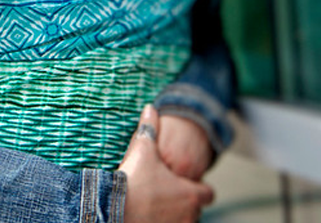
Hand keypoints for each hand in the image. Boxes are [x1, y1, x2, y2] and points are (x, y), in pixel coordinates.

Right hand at [118, 105, 213, 222]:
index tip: (184, 182)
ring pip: (183, 221)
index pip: (208, 193)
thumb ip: (149, 128)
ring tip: (155, 205)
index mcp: (190, 194)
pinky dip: (163, 221)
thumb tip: (150, 108)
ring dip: (174, 214)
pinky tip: (148, 215)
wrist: (112, 209)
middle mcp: (189, 215)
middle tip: (164, 192)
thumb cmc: (132, 181)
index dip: (197, 186)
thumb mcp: (142, 150)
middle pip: (195, 209)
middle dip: (183, 201)